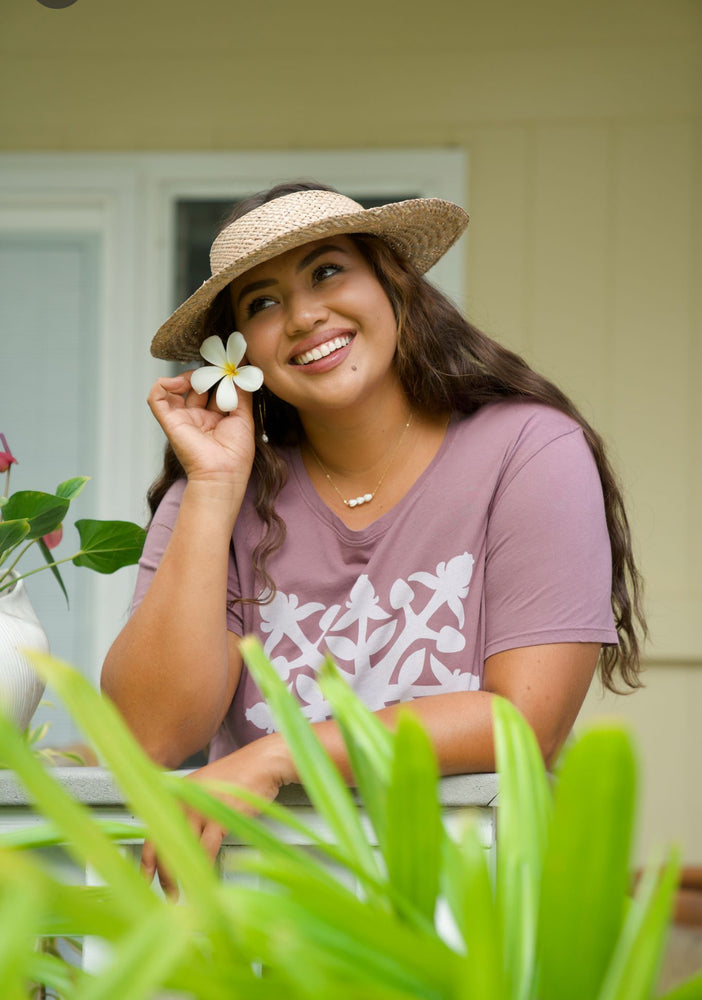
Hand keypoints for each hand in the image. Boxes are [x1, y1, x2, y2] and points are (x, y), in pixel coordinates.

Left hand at [140, 735, 289, 897]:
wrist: (262, 763)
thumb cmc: (238, 776)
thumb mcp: (205, 788)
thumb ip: (191, 809)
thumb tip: (180, 837)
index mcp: (178, 794)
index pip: (152, 831)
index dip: (146, 860)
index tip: (144, 878)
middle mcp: (184, 800)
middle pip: (165, 843)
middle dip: (164, 875)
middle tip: (169, 893)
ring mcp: (200, 807)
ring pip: (183, 849)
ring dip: (183, 875)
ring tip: (184, 893)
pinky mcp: (219, 815)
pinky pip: (207, 849)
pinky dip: (205, 866)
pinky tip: (205, 878)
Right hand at [147, 372, 256, 486]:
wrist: (222, 474)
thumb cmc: (236, 454)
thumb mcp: (244, 417)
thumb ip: (241, 394)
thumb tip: (242, 373)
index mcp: (216, 418)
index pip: (215, 389)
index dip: (220, 375)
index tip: (231, 361)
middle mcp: (199, 417)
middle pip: (198, 385)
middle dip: (207, 372)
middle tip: (219, 364)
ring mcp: (183, 418)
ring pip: (176, 387)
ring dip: (188, 376)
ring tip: (202, 376)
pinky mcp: (169, 421)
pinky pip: (156, 397)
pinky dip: (163, 384)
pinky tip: (179, 383)